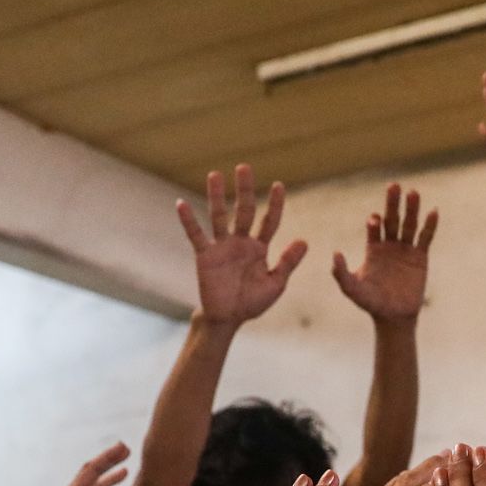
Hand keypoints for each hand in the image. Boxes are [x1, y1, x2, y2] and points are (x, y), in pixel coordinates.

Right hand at [177, 164, 308, 329]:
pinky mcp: (205, 256)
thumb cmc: (252, 302)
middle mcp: (240, 242)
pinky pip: (196, 235)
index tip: (278, 185)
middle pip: (244, 211)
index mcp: (259, 248)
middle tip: (244, 167)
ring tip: (215, 175)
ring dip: (217, 197)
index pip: (269, 221)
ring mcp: (222, 247)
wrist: (229, 319)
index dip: (274, 204)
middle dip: (245, 190)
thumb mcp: (275, 283)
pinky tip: (181, 203)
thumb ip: (288, 262)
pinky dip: (188, 220)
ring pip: (219, 217)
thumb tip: (304, 240)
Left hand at [332, 183, 437, 324]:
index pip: (374, 228)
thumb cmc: (371, 303)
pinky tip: (433, 212)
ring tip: (413, 192)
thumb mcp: (352, 289)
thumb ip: (341, 273)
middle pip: (392, 219)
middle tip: (394, 186)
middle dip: (393, 204)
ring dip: (411, 209)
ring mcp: (406, 250)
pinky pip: (425, 238)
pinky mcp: (420, 257)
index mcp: (373, 248)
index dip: (374, 222)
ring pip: (409, 225)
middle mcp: (389, 245)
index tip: (374, 219)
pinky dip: (430, 225)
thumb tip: (335, 254)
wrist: (394, 316)